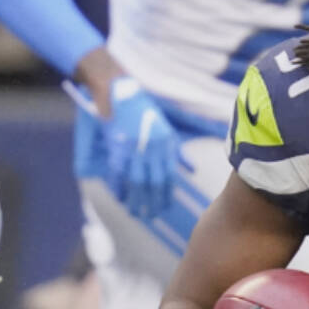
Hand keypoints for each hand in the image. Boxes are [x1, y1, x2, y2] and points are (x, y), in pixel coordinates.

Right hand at [104, 78, 177, 223]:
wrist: (119, 92)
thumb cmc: (142, 111)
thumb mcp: (166, 129)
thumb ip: (177, 152)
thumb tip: (192, 170)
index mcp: (166, 144)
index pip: (169, 175)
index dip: (166, 194)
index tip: (164, 207)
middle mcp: (152, 148)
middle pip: (154, 182)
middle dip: (153, 202)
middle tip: (150, 216)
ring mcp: (134, 148)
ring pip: (137, 181)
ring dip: (136, 199)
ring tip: (135, 212)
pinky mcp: (117, 146)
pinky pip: (118, 172)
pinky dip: (119, 187)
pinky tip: (120, 197)